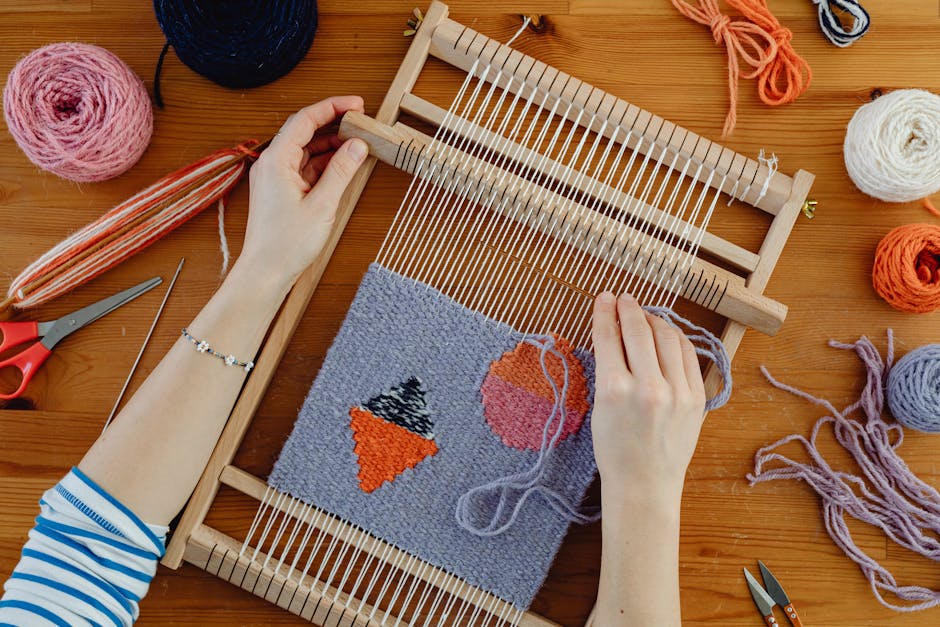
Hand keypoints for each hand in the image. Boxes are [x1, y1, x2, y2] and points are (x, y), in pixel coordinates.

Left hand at [239, 96, 367, 286]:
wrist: (266, 272)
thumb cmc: (285, 244)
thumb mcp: (322, 205)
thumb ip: (341, 171)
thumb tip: (357, 145)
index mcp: (276, 160)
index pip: (305, 120)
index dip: (332, 107)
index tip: (356, 104)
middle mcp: (271, 164)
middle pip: (304, 131)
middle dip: (333, 123)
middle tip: (360, 120)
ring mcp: (275, 177)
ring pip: (306, 150)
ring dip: (331, 144)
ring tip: (357, 142)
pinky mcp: (281, 190)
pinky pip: (305, 167)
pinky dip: (324, 163)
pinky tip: (343, 164)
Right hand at [590, 292, 705, 500]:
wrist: (644, 485)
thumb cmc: (615, 450)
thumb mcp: (599, 407)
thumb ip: (608, 368)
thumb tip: (613, 331)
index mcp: (615, 390)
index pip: (609, 336)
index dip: (605, 312)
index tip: (604, 297)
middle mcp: (648, 387)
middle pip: (640, 330)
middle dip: (629, 308)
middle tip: (623, 299)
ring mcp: (677, 392)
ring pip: (667, 337)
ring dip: (654, 320)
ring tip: (644, 316)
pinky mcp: (697, 399)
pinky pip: (688, 355)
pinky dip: (675, 339)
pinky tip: (665, 335)